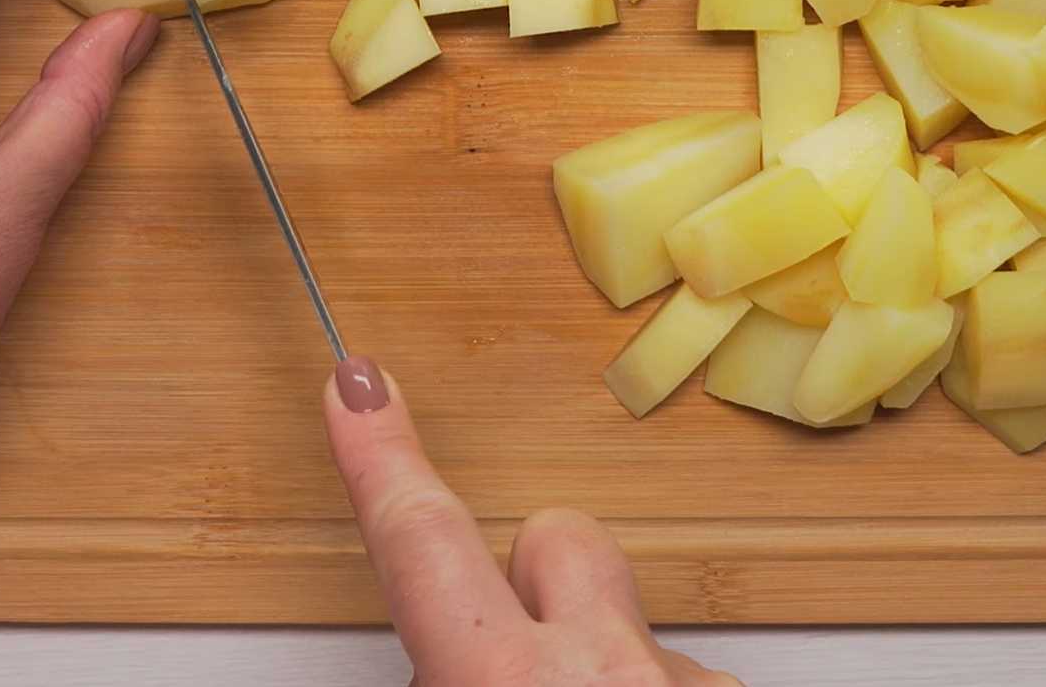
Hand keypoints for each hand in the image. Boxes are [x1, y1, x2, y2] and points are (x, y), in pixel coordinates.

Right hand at [324, 359, 739, 686]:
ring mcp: (686, 686)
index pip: (423, 539)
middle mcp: (609, 670)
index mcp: (509, 683)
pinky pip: (681, 673)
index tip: (359, 388)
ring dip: (595, 657)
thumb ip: (436, 676)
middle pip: (557, 540)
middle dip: (527, 576)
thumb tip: (432, 662)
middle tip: (500, 655)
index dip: (382, 457)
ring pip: (627, 616)